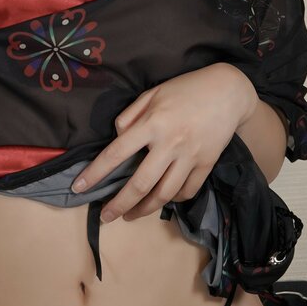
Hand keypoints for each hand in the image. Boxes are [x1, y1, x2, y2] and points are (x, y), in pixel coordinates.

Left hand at [71, 63, 257, 221]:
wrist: (228, 91)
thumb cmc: (185, 89)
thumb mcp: (152, 93)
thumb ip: (130, 115)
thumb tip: (117, 138)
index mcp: (152, 123)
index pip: (116, 152)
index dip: (95, 173)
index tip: (79, 187)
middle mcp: (170, 143)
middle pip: (140, 183)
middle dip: (119, 204)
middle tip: (106, 216)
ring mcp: (190, 156)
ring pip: (164, 194)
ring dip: (144, 209)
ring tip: (131, 215)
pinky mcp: (207, 163)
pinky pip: (188, 190)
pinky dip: (174, 199)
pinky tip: (163, 200)